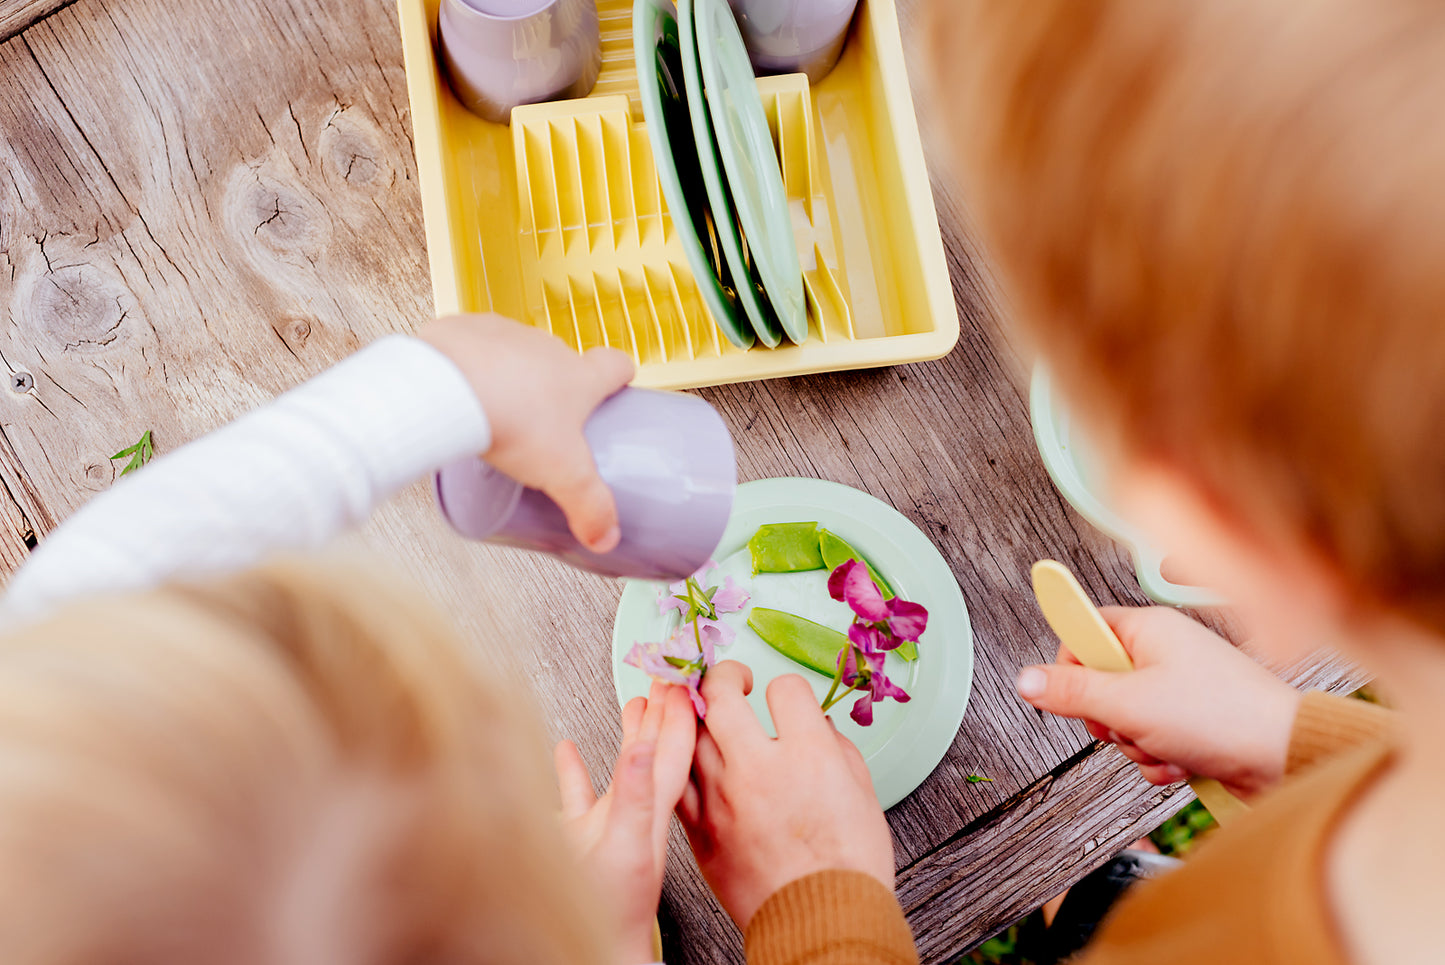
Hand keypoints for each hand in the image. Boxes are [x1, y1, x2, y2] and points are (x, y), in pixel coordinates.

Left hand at [420, 313, 634, 552]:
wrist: (447, 389)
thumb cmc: (511, 421)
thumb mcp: (563, 476)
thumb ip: (590, 507)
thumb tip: (605, 536)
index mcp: (579, 376)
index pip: (615, 365)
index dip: (619, 376)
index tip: (616, 386)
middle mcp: (546, 347)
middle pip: (562, 361)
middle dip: (556, 387)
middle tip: (543, 423)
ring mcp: (504, 333)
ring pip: (516, 352)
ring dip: (511, 374)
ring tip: (495, 410)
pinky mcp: (464, 329)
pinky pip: (471, 344)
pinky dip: (468, 364)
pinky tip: (460, 391)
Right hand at [555, 681, 696, 964]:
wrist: (594, 951)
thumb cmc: (611, 911)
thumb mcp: (625, 845)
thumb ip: (634, 794)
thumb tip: (644, 743)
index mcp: (653, 806)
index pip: (676, 746)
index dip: (680, 708)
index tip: (682, 672)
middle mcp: (637, 809)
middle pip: (656, 747)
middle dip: (662, 709)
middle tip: (666, 670)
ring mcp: (610, 823)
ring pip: (625, 766)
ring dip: (630, 732)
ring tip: (633, 698)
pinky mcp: (580, 839)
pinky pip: (580, 794)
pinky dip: (574, 768)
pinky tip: (565, 747)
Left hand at [678, 662, 894, 929]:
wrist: (822, 923)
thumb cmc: (848, 865)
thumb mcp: (862, 793)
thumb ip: (835, 748)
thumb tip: (817, 726)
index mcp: (809, 754)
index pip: (785, 689)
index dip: (787, 689)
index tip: (786, 698)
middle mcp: (759, 769)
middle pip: (721, 696)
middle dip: (725, 677)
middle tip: (733, 681)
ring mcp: (723, 798)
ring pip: (689, 732)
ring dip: (696, 713)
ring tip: (705, 711)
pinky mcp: (700, 828)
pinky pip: (676, 779)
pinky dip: (677, 758)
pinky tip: (687, 752)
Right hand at [1016, 606, 1301, 796]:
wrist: (1287, 756)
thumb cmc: (1223, 717)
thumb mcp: (1128, 703)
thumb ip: (1071, 692)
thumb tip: (1026, 680)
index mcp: (1148, 628)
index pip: (1085, 629)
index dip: (1071, 663)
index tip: (1073, 691)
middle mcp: (1165, 652)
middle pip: (1101, 680)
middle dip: (1107, 716)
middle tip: (1125, 722)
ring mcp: (1181, 687)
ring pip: (1125, 717)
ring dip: (1135, 742)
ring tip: (1163, 745)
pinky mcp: (1194, 720)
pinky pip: (1152, 738)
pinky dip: (1159, 757)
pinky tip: (1179, 761)